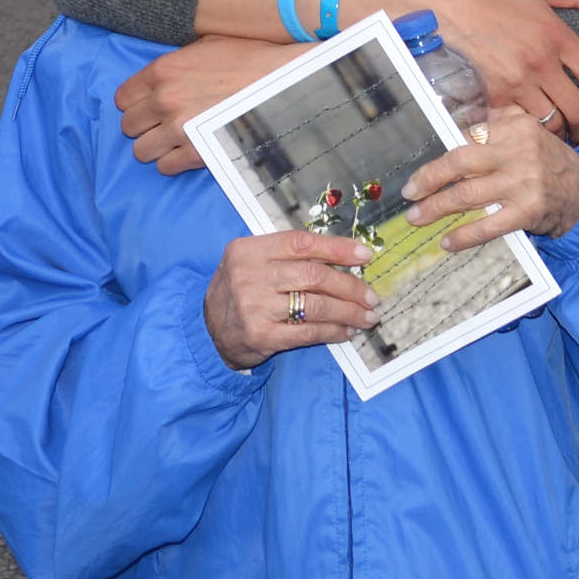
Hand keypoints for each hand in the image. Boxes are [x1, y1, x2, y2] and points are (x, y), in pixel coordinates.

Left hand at [116, 37, 290, 174]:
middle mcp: (163, 100)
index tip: (147, 107)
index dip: (134, 104)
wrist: (279, 80)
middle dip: (143, 126)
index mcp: (162, 70)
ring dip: (155, 146)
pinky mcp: (195, 152)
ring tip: (172, 141)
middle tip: (160, 124)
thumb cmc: (247, 58)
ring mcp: (177, 128)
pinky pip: (164, 166)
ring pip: (140, 150)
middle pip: (128, 126)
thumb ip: (176, 62)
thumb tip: (166, 74)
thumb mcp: (205, 44)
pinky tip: (185, 152)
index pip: (122, 98)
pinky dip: (172, 162)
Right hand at [204, 231, 381, 370]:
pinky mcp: (261, 336)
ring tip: (367, 316)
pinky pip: (308, 331)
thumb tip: (342, 258)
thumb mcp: (253, 262)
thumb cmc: (239, 291)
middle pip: (314, 275)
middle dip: (350, 286)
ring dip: (348, 312)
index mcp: (249, 250)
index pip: (301, 243)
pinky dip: (333, 332)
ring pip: (315, 305)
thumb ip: (288, 256)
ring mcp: (254, 306)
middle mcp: (249, 275)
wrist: (207, 331)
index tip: (364, 255)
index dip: (337, 248)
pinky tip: (346, 332)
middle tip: (371, 295)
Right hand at [397, 0, 578, 142]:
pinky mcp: (492, 96)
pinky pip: (518, 124)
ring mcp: (516, 82)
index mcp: (558, 35)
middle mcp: (542, 62)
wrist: (440, 3)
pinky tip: (525, 132)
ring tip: (557, 135)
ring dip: (557, 134)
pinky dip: (526, 131)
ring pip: (550, 124)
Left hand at [400, 119, 578, 252]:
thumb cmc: (552, 164)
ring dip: (436, 208)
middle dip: (429, 178)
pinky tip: (447, 242)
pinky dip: (463, 236)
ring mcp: (523, 182)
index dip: (441, 156)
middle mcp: (519, 150)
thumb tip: (456, 124)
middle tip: (409, 191)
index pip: (467, 137)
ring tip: (417, 217)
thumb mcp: (531, 132)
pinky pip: (487, 226)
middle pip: (460, 161)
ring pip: (467, 194)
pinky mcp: (528, 211)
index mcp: (516, 125)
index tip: (422, 170)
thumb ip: (498, 123)